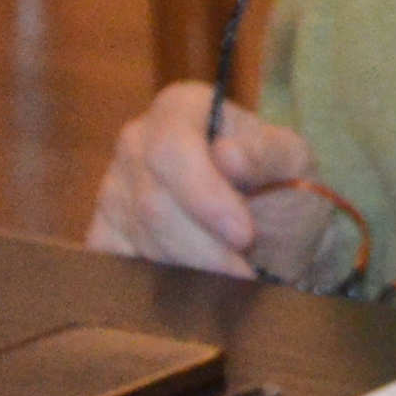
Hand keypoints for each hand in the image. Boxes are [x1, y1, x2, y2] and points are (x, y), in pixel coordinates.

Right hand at [88, 79, 320, 280]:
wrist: (273, 233)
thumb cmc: (282, 186)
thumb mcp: (292, 162)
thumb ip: (266, 154)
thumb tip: (228, 155)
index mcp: (180, 107)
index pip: (172, 147)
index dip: (204, 196)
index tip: (243, 235)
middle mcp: (136, 141)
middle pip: (153, 203)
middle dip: (204, 247)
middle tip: (245, 273)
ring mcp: (112, 189)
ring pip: (139, 241)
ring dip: (190, 271)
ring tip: (231, 280)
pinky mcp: (103, 235)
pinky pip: (117, 268)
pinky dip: (159, 286)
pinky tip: (195, 289)